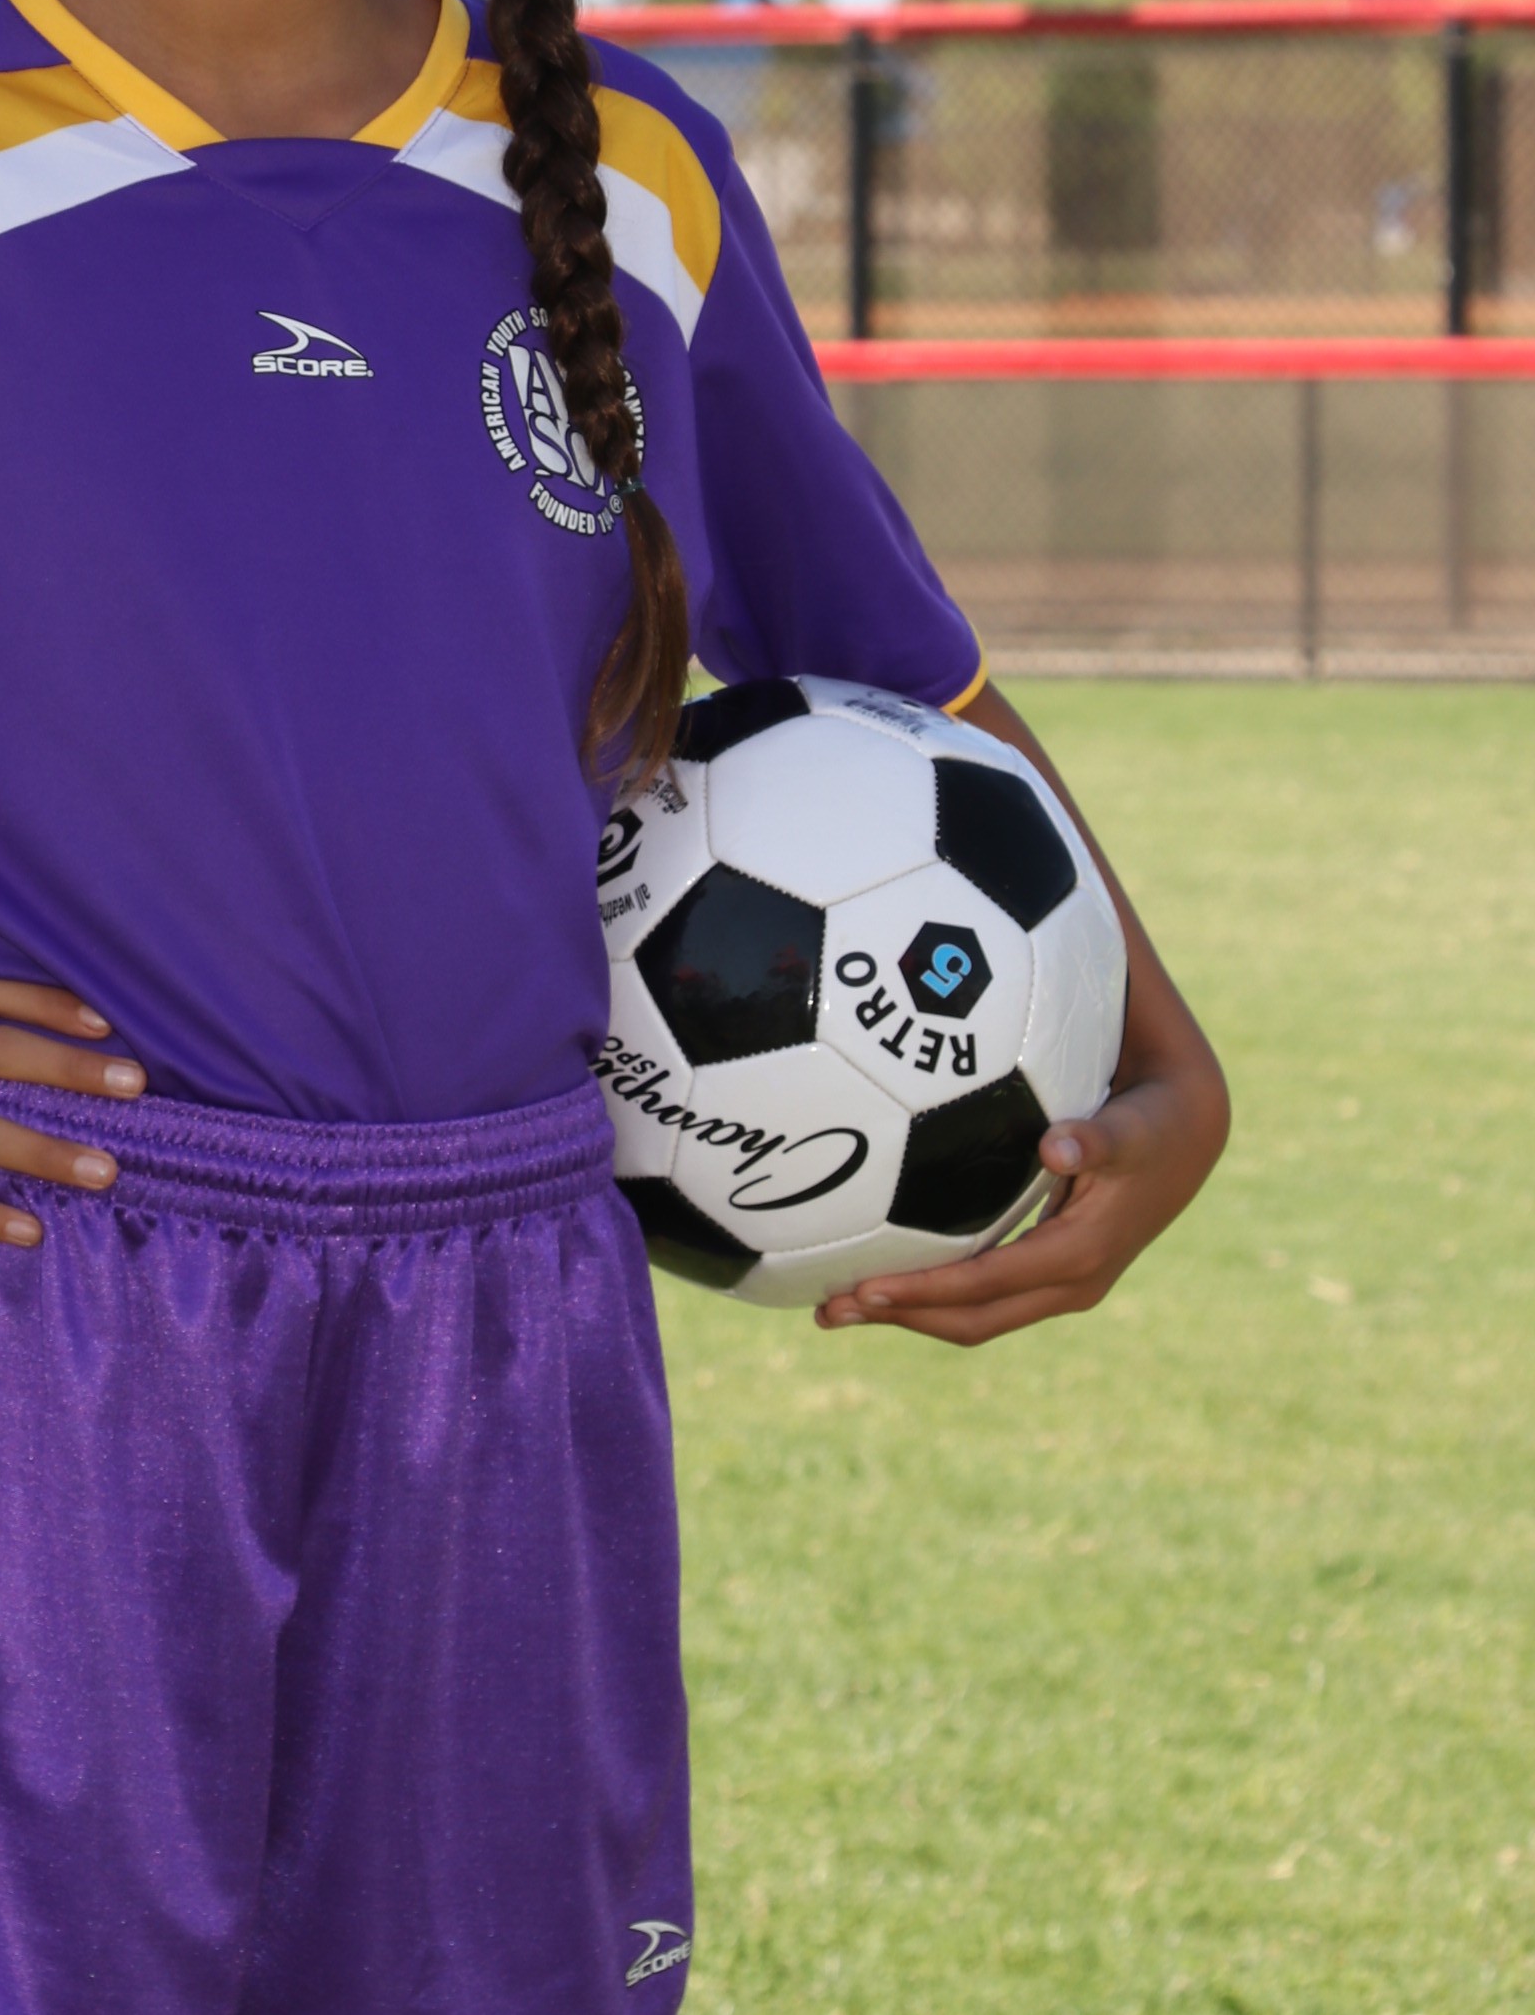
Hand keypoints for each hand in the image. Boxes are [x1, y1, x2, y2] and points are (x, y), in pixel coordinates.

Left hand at [813, 674, 1228, 1347]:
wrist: (1069, 948)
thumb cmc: (1044, 896)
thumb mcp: (1039, 856)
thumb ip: (1010, 813)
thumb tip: (939, 707)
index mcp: (1184, 1096)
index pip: (1151, 1138)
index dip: (1109, 1159)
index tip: (1049, 1143)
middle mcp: (1163, 1170)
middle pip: (1079, 1255)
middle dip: (979, 1282)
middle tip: (886, 1282)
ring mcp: (1118, 1216)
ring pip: (1034, 1289)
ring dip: (943, 1307)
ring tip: (839, 1306)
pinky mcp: (1065, 1234)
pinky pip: (999, 1277)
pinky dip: (932, 1290)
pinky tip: (830, 1283)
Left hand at [814, 1024, 1228, 1343]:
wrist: (1190, 1137)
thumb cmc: (1154, 1124)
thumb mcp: (1133, 1128)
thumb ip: (1098, 1138)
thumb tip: (1057, 1147)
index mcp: (1080, 1257)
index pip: (985, 1286)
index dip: (924, 1291)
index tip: (864, 1289)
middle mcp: (1069, 1283)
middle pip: (971, 1319)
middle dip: (899, 1317)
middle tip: (826, 1309)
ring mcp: (1059, 1283)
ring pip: (973, 1315)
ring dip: (907, 1313)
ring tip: (835, 1306)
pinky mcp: (1049, 1269)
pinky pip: (983, 1294)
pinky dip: (932, 1293)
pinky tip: (884, 1274)